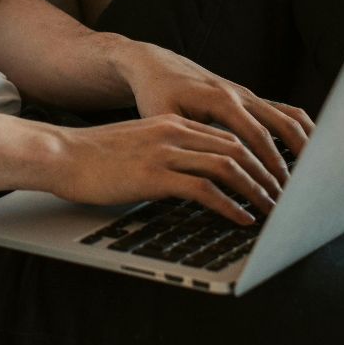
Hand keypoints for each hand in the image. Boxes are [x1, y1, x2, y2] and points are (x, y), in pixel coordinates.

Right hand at [46, 114, 281, 225]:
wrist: (59, 155)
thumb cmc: (94, 158)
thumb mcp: (139, 146)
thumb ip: (168, 155)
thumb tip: (193, 178)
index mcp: (173, 124)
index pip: (230, 137)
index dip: (258, 159)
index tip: (274, 180)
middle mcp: (175, 132)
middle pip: (237, 148)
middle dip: (266, 175)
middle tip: (284, 198)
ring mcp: (165, 151)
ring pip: (228, 165)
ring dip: (256, 190)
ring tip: (271, 210)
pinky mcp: (154, 175)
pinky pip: (205, 189)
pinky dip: (230, 205)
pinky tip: (241, 219)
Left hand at [116, 41, 313, 189]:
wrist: (157, 67)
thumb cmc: (156, 95)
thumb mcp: (162, 118)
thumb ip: (182, 142)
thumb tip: (197, 175)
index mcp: (221, 100)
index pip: (257, 136)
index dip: (271, 164)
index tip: (280, 189)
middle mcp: (241, 95)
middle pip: (282, 125)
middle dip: (296, 159)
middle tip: (303, 190)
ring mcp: (249, 95)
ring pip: (289, 116)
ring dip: (306, 144)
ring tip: (317, 174)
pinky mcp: (251, 100)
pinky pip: (284, 113)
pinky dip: (300, 132)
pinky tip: (308, 154)